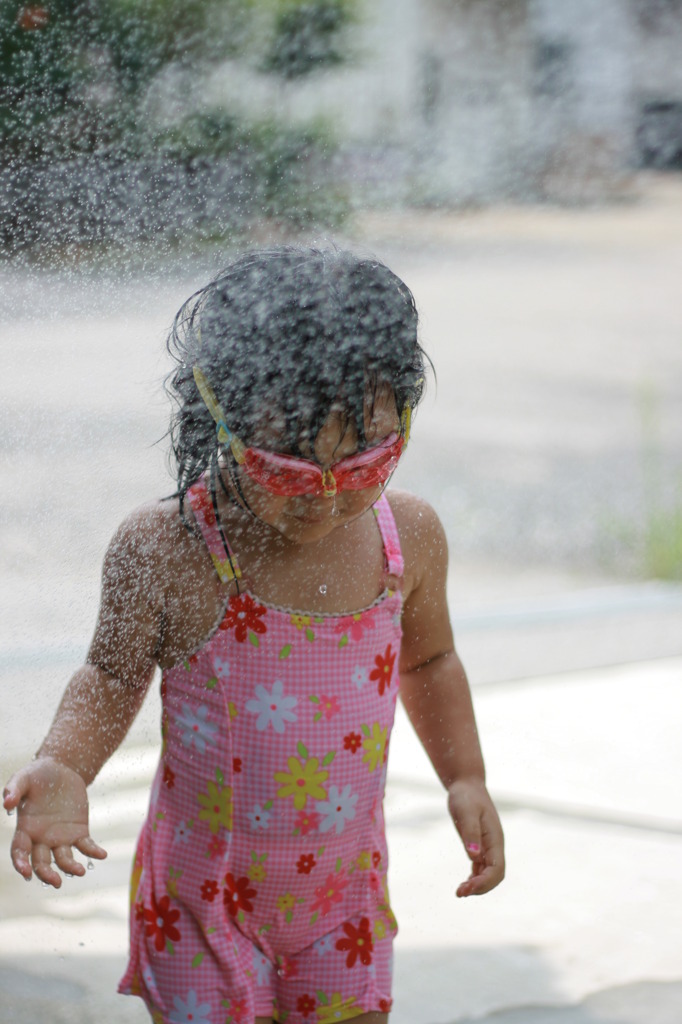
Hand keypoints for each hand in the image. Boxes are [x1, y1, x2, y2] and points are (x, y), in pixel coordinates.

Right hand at [3, 757, 106, 887]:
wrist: (60, 768)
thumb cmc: (37, 774)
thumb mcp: (23, 777)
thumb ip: (13, 789)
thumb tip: (7, 803)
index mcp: (25, 829)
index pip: (20, 851)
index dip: (21, 863)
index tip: (25, 873)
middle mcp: (42, 838)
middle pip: (42, 863)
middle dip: (47, 874)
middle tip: (56, 881)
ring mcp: (61, 836)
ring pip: (64, 859)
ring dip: (71, 867)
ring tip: (80, 871)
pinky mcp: (79, 831)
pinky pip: (86, 845)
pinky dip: (93, 852)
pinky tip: (102, 854)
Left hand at [448, 778, 504, 897]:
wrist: (466, 784)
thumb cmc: (466, 796)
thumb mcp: (465, 812)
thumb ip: (470, 833)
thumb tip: (473, 857)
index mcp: (495, 839)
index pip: (497, 869)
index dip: (484, 883)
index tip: (466, 889)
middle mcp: (494, 845)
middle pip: (495, 875)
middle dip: (481, 887)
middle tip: (460, 893)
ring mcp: (488, 846)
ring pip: (489, 873)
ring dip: (477, 885)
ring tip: (460, 892)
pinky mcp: (480, 845)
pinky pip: (482, 867)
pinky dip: (475, 878)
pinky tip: (465, 884)